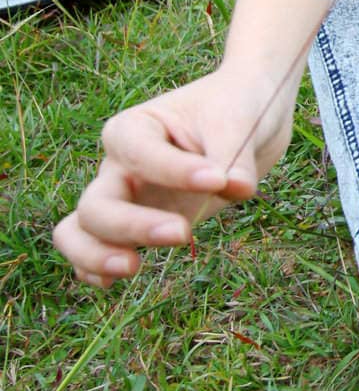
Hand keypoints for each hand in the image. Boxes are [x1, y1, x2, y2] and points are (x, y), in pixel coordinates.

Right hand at [52, 67, 293, 289]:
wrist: (245, 117)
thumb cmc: (233, 108)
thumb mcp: (237, 121)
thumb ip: (234, 156)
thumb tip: (235, 189)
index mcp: (135, 128)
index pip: (138, 153)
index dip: (174, 172)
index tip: (218, 179)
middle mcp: (120, 165)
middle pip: (97, 204)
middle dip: (131, 225)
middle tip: (184, 232)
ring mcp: (126, 198)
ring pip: (81, 230)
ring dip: (98, 254)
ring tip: (134, 266)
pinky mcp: (141, 224)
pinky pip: (97, 248)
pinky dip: (95, 267)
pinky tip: (114, 283)